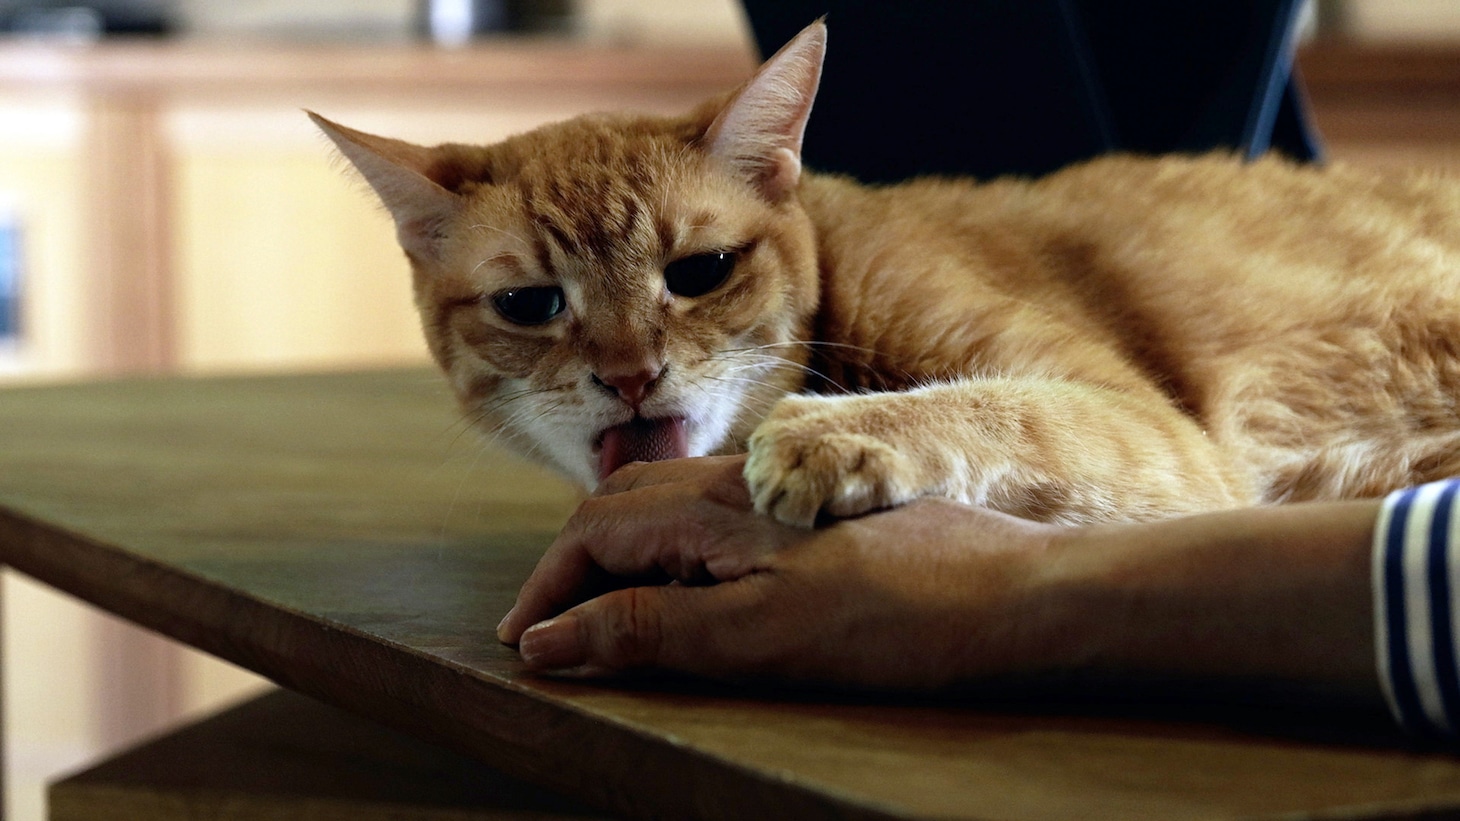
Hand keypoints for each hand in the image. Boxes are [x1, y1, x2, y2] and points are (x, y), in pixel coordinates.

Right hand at [497, 455, 1066, 687]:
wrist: (1020, 595)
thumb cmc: (897, 617)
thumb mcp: (761, 635)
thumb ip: (652, 629)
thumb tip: (552, 639)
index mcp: (715, 506)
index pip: (594, 531)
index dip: (548, 588)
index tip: (523, 642)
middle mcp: (741, 483)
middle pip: (623, 506)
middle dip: (574, 563)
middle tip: (551, 627)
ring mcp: (781, 491)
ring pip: (670, 505)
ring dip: (622, 553)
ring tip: (610, 611)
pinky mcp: (816, 511)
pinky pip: (716, 515)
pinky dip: (676, 551)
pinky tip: (700, 586)